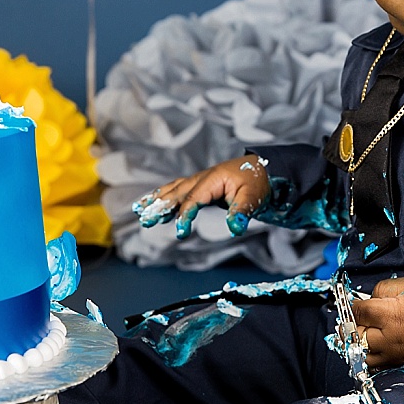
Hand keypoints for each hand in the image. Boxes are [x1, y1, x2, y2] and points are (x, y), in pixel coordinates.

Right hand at [133, 154, 271, 239]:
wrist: (262, 169)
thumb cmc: (257, 182)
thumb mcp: (253, 197)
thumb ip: (242, 212)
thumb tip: (236, 228)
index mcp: (213, 179)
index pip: (193, 199)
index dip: (185, 216)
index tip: (181, 233)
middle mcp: (201, 178)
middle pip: (176, 193)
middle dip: (160, 206)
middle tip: (145, 219)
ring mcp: (199, 180)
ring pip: (173, 190)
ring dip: (157, 200)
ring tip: (141, 211)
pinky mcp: (199, 186)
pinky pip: (177, 190)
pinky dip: (163, 197)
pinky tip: (154, 207)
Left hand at [352, 275, 403, 367]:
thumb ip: (384, 289)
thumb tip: (370, 298)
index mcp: (391, 315)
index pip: (358, 312)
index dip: (352, 306)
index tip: (354, 304)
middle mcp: (390, 337)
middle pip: (354, 335)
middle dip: (350, 325)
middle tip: (354, 318)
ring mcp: (395, 353)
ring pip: (362, 355)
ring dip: (356, 344)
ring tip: (360, 333)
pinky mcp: (401, 362)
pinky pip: (377, 366)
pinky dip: (369, 357)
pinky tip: (371, 347)